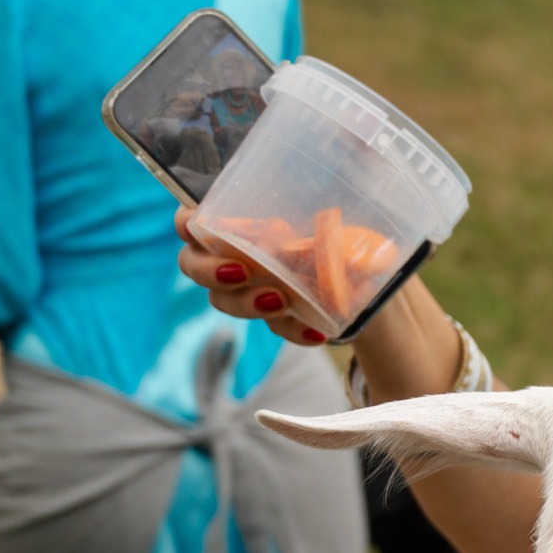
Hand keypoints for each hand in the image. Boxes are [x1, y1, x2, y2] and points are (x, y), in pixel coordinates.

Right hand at [173, 208, 328, 345]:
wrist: (365, 279)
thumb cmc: (342, 239)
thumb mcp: (340, 229)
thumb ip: (327, 235)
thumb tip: (313, 246)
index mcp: (238, 221)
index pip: (192, 220)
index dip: (186, 224)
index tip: (198, 229)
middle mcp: (233, 254)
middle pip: (192, 264)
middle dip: (209, 270)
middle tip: (241, 272)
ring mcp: (249, 289)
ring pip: (223, 300)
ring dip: (246, 302)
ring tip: (281, 301)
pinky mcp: (274, 317)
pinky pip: (273, 327)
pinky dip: (292, 330)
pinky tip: (316, 332)